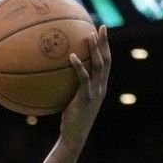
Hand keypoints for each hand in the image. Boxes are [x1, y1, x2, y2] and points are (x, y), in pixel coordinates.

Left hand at [59, 25, 110, 150]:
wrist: (74, 135)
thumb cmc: (70, 119)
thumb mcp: (72, 99)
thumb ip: (70, 86)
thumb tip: (56, 73)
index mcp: (100, 86)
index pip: (106, 62)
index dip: (106, 47)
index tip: (102, 32)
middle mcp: (101, 87)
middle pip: (107, 60)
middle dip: (105, 43)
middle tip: (102, 27)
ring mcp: (95, 92)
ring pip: (99, 66)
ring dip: (95, 50)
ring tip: (89, 35)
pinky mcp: (86, 98)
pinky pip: (83, 79)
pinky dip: (79, 67)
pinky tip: (71, 57)